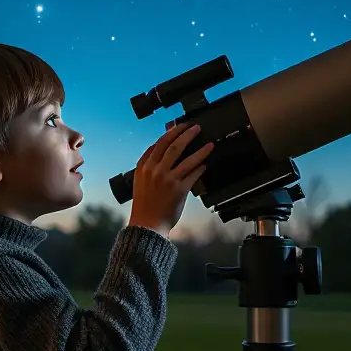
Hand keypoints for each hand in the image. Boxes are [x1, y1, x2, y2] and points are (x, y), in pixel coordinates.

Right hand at [128, 123, 213, 237]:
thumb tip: (161, 146)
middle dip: (187, 134)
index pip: (160, 143)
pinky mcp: (179, 190)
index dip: (172, 132)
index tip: (181, 126)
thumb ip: (149, 163)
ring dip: (200, 150)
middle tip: (196, 128)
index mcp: (144, 166)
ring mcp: (168, 180)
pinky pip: (193, 175)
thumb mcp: (140, 180)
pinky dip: (200, 168)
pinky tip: (205, 164)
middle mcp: (155, 171)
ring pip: (187, 160)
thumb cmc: (145, 203)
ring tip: (209, 144)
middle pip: (174, 146)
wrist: (147, 224)